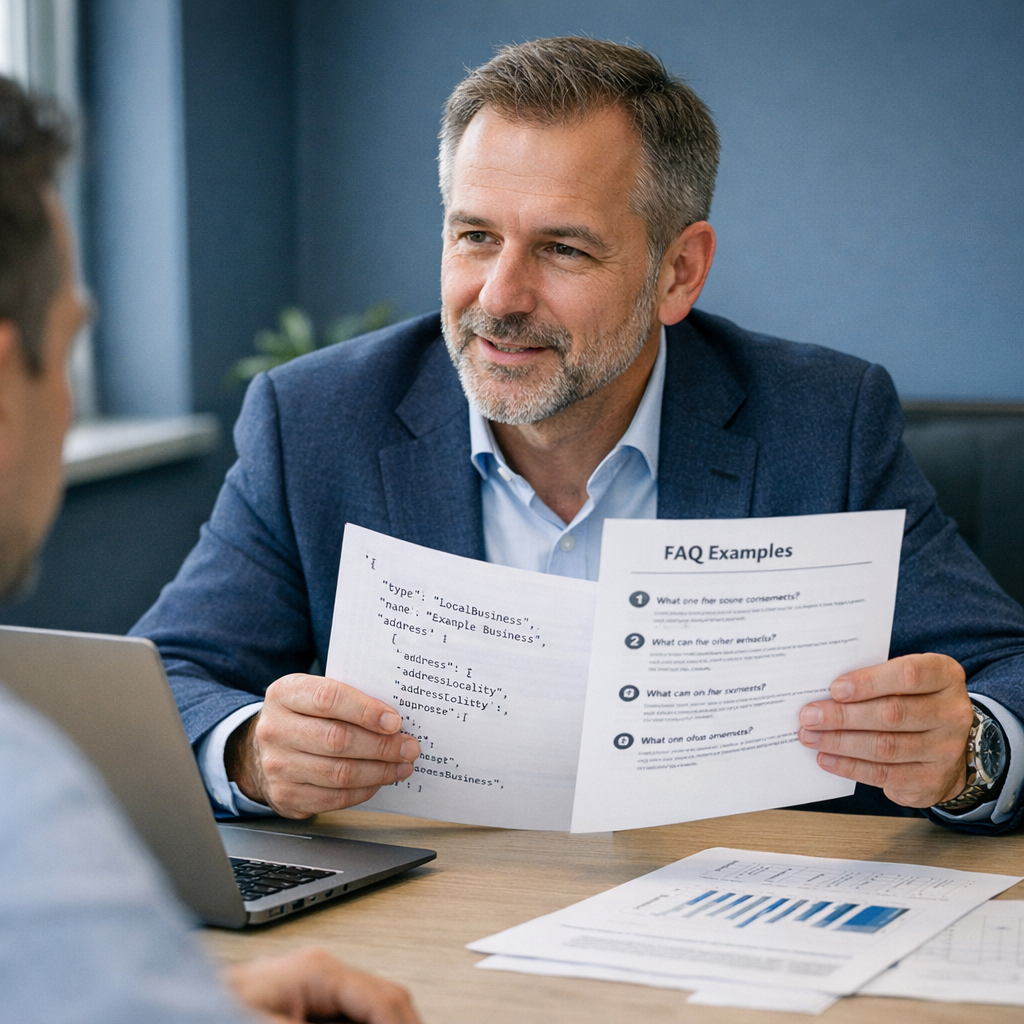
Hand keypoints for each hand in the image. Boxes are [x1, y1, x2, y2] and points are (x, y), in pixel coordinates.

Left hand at [224, 947, 421, 1023]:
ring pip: (372, 1011)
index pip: (386, 1001)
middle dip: (404, 1023)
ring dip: (387, 1022)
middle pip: (387, 1002)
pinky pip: (348, 1017)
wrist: (174, 1002)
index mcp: (320, 971)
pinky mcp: (304, 1007)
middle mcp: (323, 974)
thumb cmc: (212, 1007)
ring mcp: (315, 990)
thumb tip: (381, 1021)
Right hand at [226, 673, 419, 817]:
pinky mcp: (285, 795)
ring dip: (379, 771)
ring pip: (339, 773)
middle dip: (381, 746)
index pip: (329, 699)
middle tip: (409, 747)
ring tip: (402, 766)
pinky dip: (363, 790)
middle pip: (337, 740)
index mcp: (285, 694)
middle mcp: (275, 729)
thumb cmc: (302, 717)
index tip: (395, 721)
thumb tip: (394, 718)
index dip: (366, 711)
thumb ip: (348, 699)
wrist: (263, 750)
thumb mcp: (314, 694)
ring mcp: (277, 765)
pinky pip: (333, 798)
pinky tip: (379, 781)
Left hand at [798, 653, 973, 806]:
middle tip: (809, 716)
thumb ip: (874, 681)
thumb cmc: (913, 701)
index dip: (869, 682)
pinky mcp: (932, 780)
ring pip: (885, 746)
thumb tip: (824, 692)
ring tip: (811, 737)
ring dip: (840, 742)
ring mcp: (946, 750)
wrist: (947, 745)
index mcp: (945, 677)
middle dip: (843, 716)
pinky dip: (849, 766)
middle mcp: (953, 713)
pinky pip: (884, 774)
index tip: (835, 689)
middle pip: (892, 714)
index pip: (909, 675)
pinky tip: (826, 758)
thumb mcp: (904, 682)